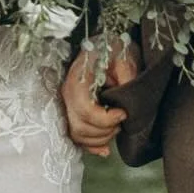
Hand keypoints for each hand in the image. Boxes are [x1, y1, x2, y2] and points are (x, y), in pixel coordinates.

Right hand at [60, 41, 140, 157]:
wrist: (105, 44)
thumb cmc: (113, 49)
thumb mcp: (123, 57)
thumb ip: (126, 78)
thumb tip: (126, 104)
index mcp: (77, 78)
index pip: (85, 110)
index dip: (106, 119)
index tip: (123, 113)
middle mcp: (67, 93)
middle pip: (79, 126)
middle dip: (104, 130)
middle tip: (121, 122)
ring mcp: (67, 104)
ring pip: (77, 135)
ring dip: (99, 139)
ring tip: (115, 129)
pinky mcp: (71, 111)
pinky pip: (76, 136)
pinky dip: (91, 146)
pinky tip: (105, 149)